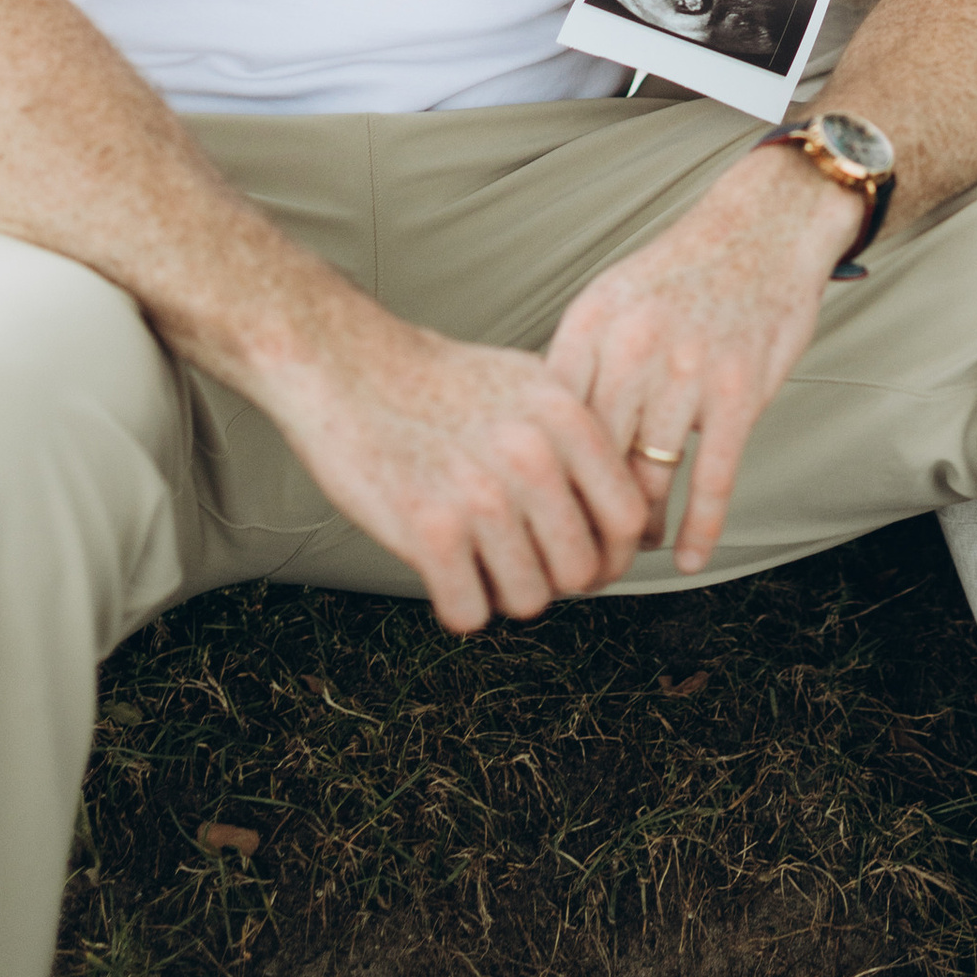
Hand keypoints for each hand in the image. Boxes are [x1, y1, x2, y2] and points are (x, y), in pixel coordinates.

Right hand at [261, 305, 650, 631]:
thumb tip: (626, 512)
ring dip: (505, 594)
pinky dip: (458, 605)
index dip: (613, 552)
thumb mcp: (529, 384)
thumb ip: (579, 438)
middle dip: (556, 580)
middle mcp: (533, 456)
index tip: (588, 559)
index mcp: (565, 418)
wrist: (349, 364)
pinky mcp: (428, 530)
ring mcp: (482, 495)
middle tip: (524, 565)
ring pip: (530, 600)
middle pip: (582, 570)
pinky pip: (470, 612)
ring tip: (480, 563)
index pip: (628, 518)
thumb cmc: (441, 380)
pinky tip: (444, 573)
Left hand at [546, 148, 863, 573]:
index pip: (547, 426)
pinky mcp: (738, 391)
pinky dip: (700, 528)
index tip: (535, 523)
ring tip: (631, 553)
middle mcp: (630, 348)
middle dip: (582, 519)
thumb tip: (538, 441)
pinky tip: (690, 559)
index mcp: (589, 325)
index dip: (539, 483)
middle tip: (579, 558)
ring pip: (647, 478)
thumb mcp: (612, 298)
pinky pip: (712, 478)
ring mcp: (686, 370)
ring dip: (638, 530)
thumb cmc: (681, 274)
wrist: (763, 227)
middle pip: (591, 462)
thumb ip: (576, 362)